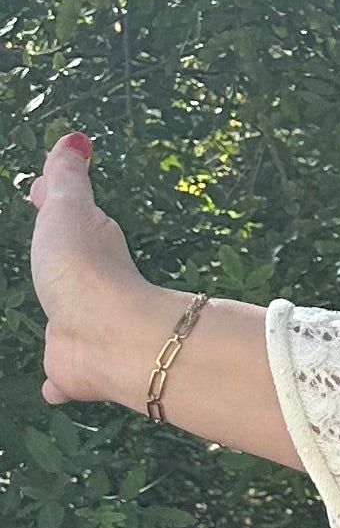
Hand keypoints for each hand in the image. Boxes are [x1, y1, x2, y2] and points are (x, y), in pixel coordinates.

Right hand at [26, 129, 156, 408]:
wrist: (106, 335)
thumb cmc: (84, 267)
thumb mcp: (68, 209)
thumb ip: (68, 177)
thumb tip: (77, 139)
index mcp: (89, 245)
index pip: (72, 219)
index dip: (60, 204)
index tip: (47, 193)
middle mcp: (88, 288)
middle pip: (71, 270)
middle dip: (60, 263)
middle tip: (48, 254)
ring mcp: (81, 330)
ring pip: (69, 324)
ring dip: (63, 320)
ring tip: (56, 319)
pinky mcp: (75, 368)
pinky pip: (64, 374)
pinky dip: (60, 379)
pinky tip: (54, 388)